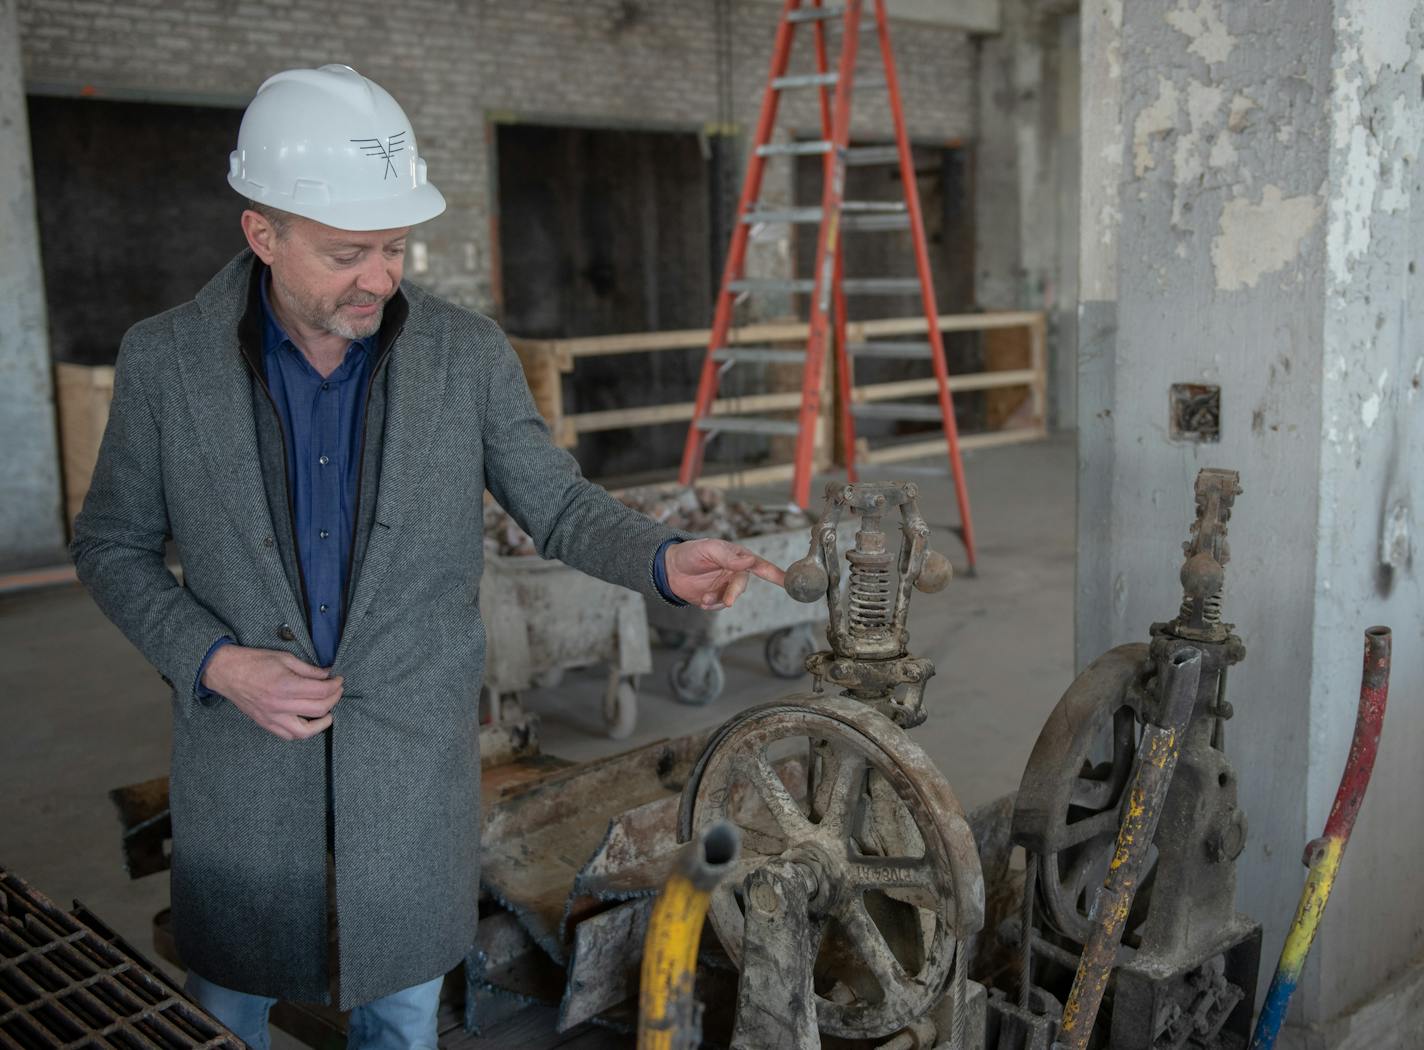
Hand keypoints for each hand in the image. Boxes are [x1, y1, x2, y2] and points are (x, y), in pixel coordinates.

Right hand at [202, 644, 341, 740]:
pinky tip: (308, 721)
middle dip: (334, 699)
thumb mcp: (285, 658)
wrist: (226, 672)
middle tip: (337, 691)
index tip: (339, 680)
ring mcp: (272, 717)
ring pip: (305, 731)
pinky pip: (288, 735)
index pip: (322, 691)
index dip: (335, 686)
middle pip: (319, 710)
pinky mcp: (265, 723)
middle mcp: (280, 705)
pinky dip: (302, 731)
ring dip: (322, 723)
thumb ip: (309, 669)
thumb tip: (328, 674)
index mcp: (286, 686)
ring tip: (328, 712)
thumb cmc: (254, 661)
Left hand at [664, 538, 785, 610]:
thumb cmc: (690, 553)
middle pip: (742, 585)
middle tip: (726, 601)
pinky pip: (719, 606)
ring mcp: (725, 586)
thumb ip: (729, 557)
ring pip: (730, 598)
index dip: (776, 574)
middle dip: (733, 593)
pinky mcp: (715, 598)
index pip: (760, 565)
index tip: (789, 581)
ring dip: (718, 600)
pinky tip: (701, 600)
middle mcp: (734, 572)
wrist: (669, 569)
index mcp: (737, 557)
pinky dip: (711, 605)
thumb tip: (750, 561)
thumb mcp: (708, 549)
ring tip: (703, 599)